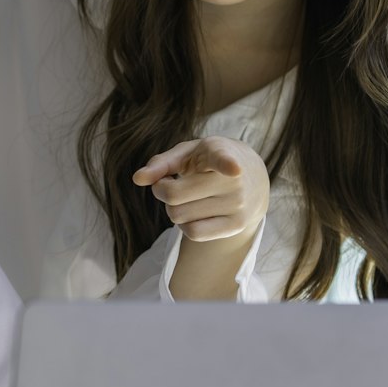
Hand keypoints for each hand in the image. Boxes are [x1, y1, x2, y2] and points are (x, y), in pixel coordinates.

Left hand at [131, 136, 269, 243]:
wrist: (250, 177)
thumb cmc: (208, 162)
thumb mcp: (186, 153)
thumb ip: (160, 163)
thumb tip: (137, 179)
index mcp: (220, 153)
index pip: (223, 160)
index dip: (227, 164)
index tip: (233, 169)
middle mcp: (234, 181)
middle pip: (174, 195)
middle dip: (162, 190)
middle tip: (170, 182)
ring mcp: (237, 205)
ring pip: (179, 216)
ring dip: (172, 208)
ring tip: (187, 196)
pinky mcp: (236, 226)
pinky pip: (193, 233)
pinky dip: (184, 225)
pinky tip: (193, 212)